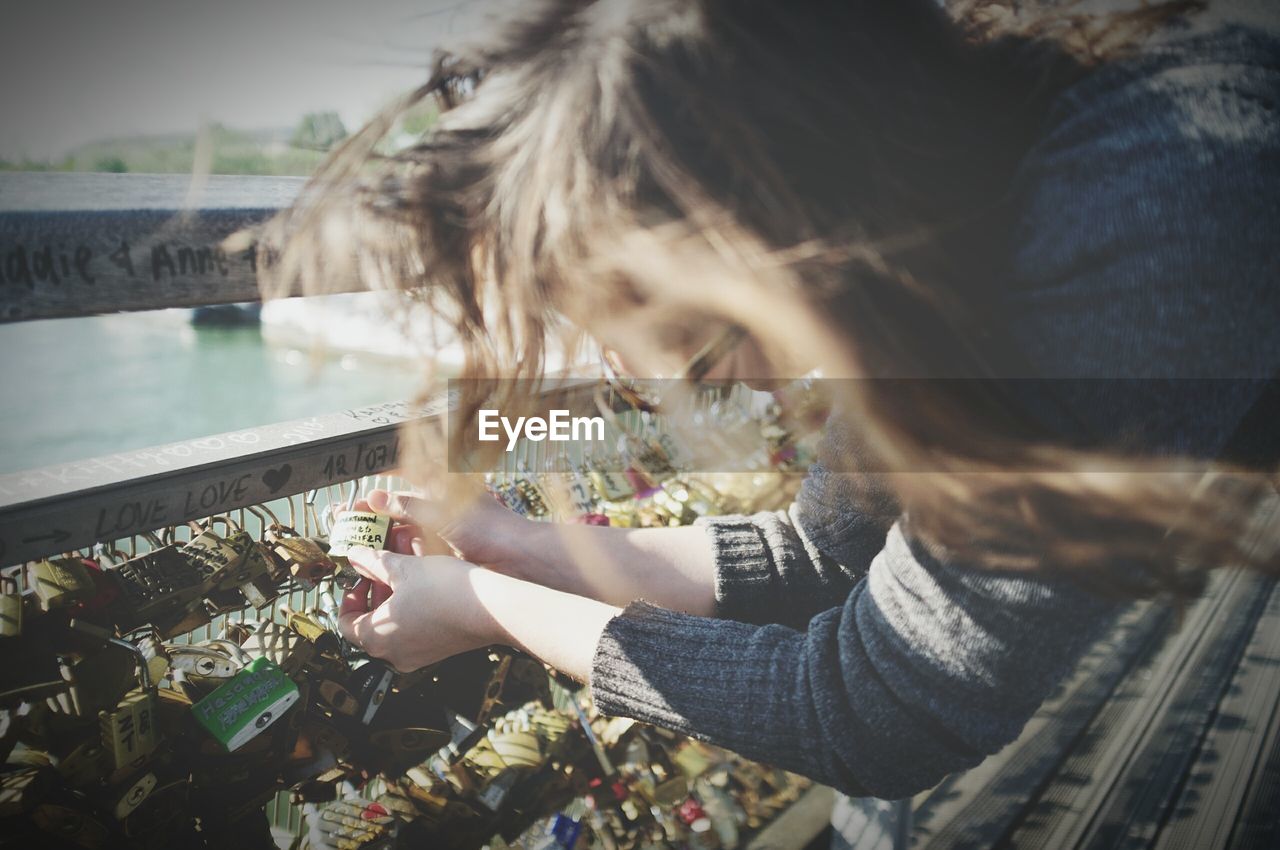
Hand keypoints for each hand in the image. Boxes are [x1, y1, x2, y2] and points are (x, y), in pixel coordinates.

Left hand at [337, 546, 496, 671]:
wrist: (492, 609)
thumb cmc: (446, 591)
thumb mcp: (403, 568)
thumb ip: (373, 562)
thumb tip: (356, 555)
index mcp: (376, 637)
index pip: (345, 624)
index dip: (348, 597)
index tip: (359, 578)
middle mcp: (393, 654)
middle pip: (370, 625)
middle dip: (373, 595)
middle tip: (380, 571)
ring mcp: (417, 655)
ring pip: (394, 627)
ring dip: (393, 601)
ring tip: (405, 574)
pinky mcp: (437, 651)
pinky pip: (414, 632)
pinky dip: (411, 611)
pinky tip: (425, 588)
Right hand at [364, 488, 548, 579]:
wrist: (519, 561)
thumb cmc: (491, 529)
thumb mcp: (443, 513)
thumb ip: (409, 506)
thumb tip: (376, 498)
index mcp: (445, 488)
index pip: (409, 472)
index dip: (385, 471)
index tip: (361, 475)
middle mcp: (442, 508)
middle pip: (401, 505)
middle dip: (374, 510)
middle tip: (347, 516)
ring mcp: (443, 532)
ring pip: (404, 530)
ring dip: (382, 534)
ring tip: (356, 540)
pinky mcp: (444, 554)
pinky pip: (414, 551)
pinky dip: (397, 554)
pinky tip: (380, 559)